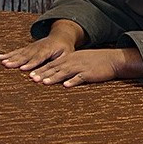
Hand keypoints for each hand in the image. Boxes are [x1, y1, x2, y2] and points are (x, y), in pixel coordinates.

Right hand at [0, 19, 85, 70]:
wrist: (60, 36)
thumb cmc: (65, 48)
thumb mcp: (67, 54)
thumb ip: (60, 62)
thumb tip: (56, 73)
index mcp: (47, 50)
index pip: (38, 58)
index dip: (30, 64)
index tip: (23, 69)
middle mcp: (36, 48)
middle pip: (25, 56)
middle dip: (16, 61)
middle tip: (7, 65)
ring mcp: (30, 47)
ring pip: (19, 53)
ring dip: (10, 58)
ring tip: (2, 62)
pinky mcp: (27, 48)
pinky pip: (17, 51)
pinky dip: (8, 54)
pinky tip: (0, 57)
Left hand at [25, 48, 142, 87]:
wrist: (112, 59)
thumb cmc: (95, 62)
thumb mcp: (79, 60)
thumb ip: (67, 66)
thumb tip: (56, 73)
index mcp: (69, 58)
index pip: (51, 64)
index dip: (40, 69)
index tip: (30, 75)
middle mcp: (72, 61)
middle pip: (54, 68)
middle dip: (42, 74)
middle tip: (31, 79)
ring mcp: (80, 67)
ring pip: (64, 72)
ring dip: (53, 77)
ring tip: (44, 82)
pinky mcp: (89, 73)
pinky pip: (79, 78)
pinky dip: (72, 81)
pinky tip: (66, 85)